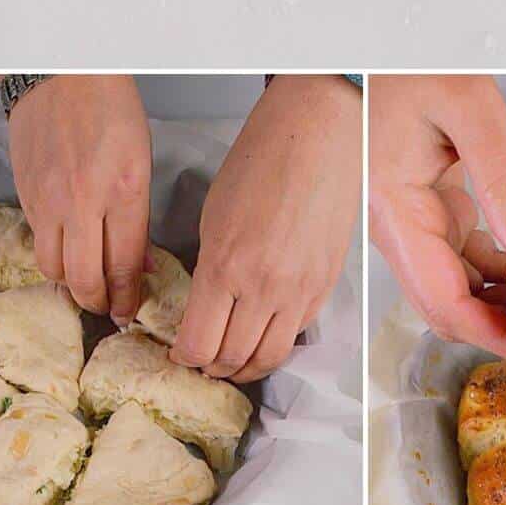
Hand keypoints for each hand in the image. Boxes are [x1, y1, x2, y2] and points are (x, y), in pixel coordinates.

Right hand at [6, 74, 151, 324]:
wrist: (62, 74)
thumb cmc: (110, 109)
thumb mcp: (140, 161)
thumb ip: (138, 216)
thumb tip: (139, 262)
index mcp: (122, 191)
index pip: (123, 264)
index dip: (126, 297)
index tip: (129, 310)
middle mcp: (82, 202)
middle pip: (83, 278)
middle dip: (98, 302)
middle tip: (107, 308)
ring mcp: (48, 200)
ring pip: (52, 268)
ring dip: (69, 283)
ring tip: (85, 283)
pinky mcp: (24, 195)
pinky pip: (36, 241)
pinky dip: (52, 254)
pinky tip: (66, 250)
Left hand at [170, 75, 360, 383]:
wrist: (317, 136)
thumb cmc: (262, 161)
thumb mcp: (214, 217)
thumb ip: (210, 270)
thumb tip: (207, 307)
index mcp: (225, 268)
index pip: (199, 343)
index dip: (184, 357)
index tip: (178, 354)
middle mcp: (264, 288)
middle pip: (232, 358)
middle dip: (211, 367)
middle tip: (201, 363)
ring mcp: (300, 290)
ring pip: (270, 357)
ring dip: (246, 368)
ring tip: (232, 363)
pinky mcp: (326, 284)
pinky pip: (298, 331)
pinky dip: (277, 342)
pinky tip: (265, 335)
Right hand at [369, 75, 505, 359]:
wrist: (370, 48)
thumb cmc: (404, 64)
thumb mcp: (467, 106)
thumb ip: (502, 175)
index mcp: (394, 210)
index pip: (442, 301)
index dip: (490, 334)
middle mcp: (397, 225)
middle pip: (447, 304)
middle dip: (500, 327)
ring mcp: (410, 218)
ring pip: (457, 283)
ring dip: (502, 300)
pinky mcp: (425, 205)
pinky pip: (462, 253)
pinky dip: (498, 265)